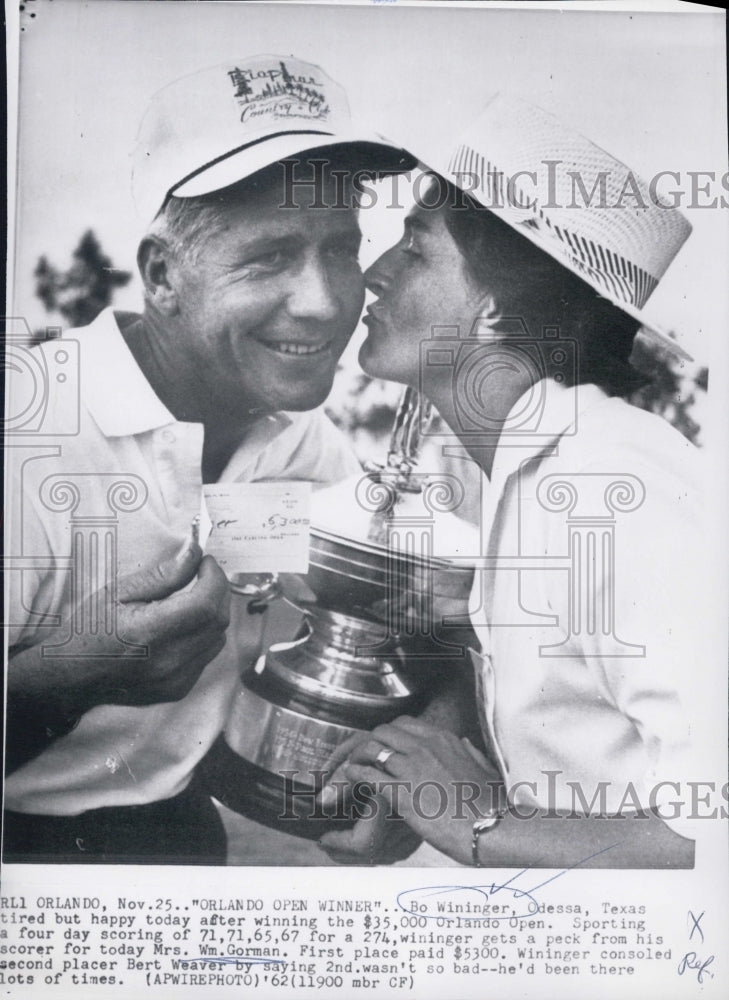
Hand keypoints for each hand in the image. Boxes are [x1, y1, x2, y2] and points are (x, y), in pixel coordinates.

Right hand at [47, 540, 231, 708]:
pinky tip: (182, 627)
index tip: (205, 562)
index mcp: (150, 632)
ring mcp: (176, 679)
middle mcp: (168, 660)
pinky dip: (203, 636)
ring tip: (192, 599)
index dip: (213, 578)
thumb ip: (164, 574)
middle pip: (218, 620)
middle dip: (217, 591)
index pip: (205, 603)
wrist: (71, 675)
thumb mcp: (120, 591)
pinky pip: (206, 656)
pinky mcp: (178, 689)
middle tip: (202, 575)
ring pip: (217, 639)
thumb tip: (194, 554)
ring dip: (212, 614)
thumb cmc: (89, 629)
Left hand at [329, 716, 502, 865]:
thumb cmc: (491, 805)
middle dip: (366, 744)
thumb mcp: (485, 769)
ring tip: (345, 771)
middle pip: (383, 732)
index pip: (404, 724)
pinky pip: (368, 776)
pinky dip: (353, 778)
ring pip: (371, 749)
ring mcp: (414, 767)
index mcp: (444, 739)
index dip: (387, 735)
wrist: (492, 828)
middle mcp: (426, 747)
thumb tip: (465, 743)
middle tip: (356, 760)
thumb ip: (471, 753)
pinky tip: (346, 785)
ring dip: (354, 759)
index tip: (379, 748)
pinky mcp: (404, 792)